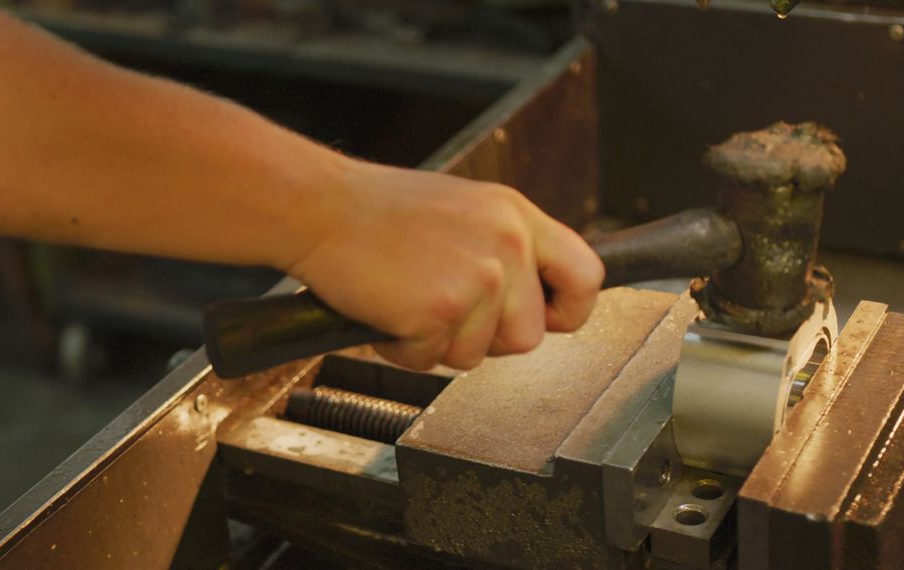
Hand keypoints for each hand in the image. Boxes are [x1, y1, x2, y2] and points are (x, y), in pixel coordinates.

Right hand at [288, 160, 603, 370]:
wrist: (318, 206)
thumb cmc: (375, 211)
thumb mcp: (463, 210)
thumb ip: (503, 248)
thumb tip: (527, 298)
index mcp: (516, 215)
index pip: (586, 275)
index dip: (569, 311)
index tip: (547, 320)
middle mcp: (507, 243)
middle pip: (528, 335)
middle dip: (486, 339)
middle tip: (441, 310)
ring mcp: (477, 278)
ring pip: (478, 355)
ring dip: (438, 343)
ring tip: (405, 300)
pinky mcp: (440, 309)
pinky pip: (430, 359)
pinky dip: (402, 348)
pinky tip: (385, 309)